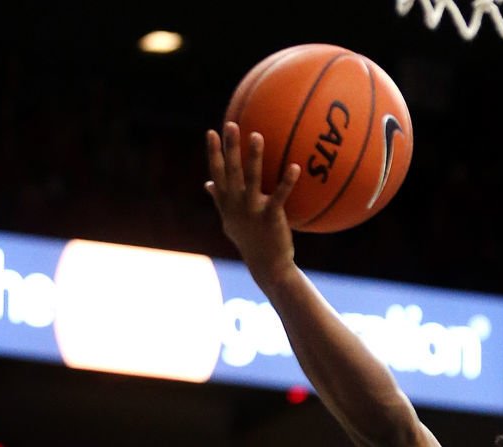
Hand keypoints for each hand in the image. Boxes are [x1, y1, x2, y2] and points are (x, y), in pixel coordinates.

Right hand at [204, 122, 299, 285]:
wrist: (267, 266)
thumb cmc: (249, 241)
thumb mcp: (230, 221)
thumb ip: (219, 200)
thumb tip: (207, 184)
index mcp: (227, 203)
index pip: (217, 173)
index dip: (214, 153)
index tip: (211, 132)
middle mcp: (236, 205)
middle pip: (231, 171)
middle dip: (230, 147)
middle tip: (231, 124)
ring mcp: (252, 211)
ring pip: (252, 179)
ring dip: (254, 157)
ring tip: (257, 136)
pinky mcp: (270, 218)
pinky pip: (279, 196)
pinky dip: (287, 181)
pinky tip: (295, 167)